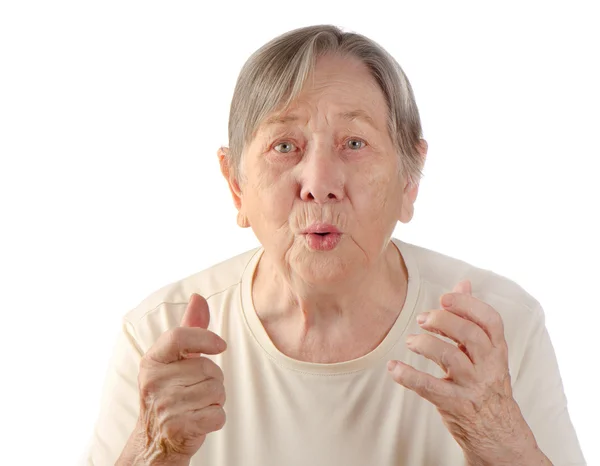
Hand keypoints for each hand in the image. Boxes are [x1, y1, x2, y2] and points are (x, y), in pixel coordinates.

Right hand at [135, 293, 227, 462]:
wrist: (155, 440)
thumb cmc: (171, 392)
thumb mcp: (174, 360)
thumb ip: (189, 329)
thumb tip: (198, 297)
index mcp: (152, 361)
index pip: (180, 336)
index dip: (205, 338)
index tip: (220, 346)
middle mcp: (154, 382)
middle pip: (209, 368)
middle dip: (212, 379)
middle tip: (194, 390)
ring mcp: (165, 406)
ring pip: (217, 391)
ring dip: (215, 399)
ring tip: (196, 405)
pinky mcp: (179, 428)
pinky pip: (218, 414)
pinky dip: (216, 418)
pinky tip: (199, 420)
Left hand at [387, 280, 547, 464]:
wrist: (499, 435)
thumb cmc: (487, 384)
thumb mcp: (487, 351)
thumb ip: (472, 317)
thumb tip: (463, 282)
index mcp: (497, 350)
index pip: (490, 320)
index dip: (467, 304)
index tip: (444, 298)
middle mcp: (488, 367)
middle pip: (469, 334)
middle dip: (442, 321)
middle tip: (423, 320)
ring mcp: (472, 386)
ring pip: (450, 357)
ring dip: (424, 344)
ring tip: (411, 342)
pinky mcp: (454, 404)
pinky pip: (429, 387)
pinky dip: (407, 375)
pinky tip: (393, 368)